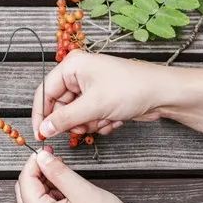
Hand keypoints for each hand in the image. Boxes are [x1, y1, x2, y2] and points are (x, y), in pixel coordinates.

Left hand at [15, 147, 169, 202]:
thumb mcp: (83, 191)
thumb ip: (58, 172)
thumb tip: (42, 157)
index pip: (25, 182)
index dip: (35, 162)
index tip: (48, 150)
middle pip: (25, 192)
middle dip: (38, 172)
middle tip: (56, 159)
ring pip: (35, 200)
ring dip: (46, 184)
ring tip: (66, 175)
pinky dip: (52, 196)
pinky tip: (68, 190)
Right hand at [32, 51, 202, 138]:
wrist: (162, 94)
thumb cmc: (130, 89)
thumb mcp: (93, 106)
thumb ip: (64, 119)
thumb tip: (43, 130)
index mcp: (72, 66)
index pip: (44, 92)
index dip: (41, 115)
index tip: (41, 135)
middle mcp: (79, 75)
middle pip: (61, 107)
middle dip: (75, 122)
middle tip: (85, 128)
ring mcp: (92, 88)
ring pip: (77, 116)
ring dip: (90, 124)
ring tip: (106, 119)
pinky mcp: (103, 101)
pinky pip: (91, 118)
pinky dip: (102, 124)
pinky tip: (116, 119)